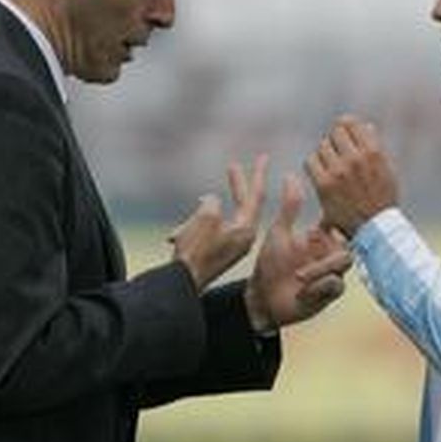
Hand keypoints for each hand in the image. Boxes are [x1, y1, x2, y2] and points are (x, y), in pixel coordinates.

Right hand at [169, 155, 266, 289]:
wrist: (183, 284)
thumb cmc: (195, 251)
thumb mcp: (205, 217)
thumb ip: (212, 201)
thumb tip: (210, 200)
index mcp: (246, 229)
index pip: (256, 195)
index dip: (258, 174)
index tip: (264, 156)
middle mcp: (244, 238)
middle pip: (243, 204)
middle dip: (235, 186)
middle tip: (233, 166)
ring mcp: (233, 247)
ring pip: (217, 219)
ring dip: (200, 216)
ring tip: (181, 229)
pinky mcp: (220, 254)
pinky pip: (208, 232)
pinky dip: (193, 229)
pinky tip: (175, 237)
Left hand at [244, 173, 351, 329]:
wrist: (263, 298)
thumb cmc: (271, 264)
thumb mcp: (279, 233)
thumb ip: (290, 207)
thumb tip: (291, 176)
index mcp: (322, 238)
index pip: (339, 223)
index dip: (338, 219)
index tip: (322, 223)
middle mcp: (331, 253)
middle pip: (346, 243)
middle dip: (331, 247)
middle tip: (310, 254)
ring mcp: (333, 272)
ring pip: (344, 262)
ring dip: (321, 269)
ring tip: (298, 276)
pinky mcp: (331, 291)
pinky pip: (335, 284)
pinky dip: (319, 285)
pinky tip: (302, 288)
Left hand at [305, 116, 398, 238]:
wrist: (375, 229)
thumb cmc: (383, 198)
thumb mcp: (387, 168)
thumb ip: (375, 145)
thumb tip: (365, 125)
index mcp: (373, 151)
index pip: (349, 122)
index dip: (345, 126)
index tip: (345, 135)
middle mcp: (355, 159)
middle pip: (334, 132)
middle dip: (335, 140)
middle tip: (339, 154)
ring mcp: (339, 171)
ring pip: (321, 146)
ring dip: (325, 153)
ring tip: (332, 166)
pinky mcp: (324, 185)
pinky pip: (310, 161)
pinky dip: (314, 165)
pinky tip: (323, 174)